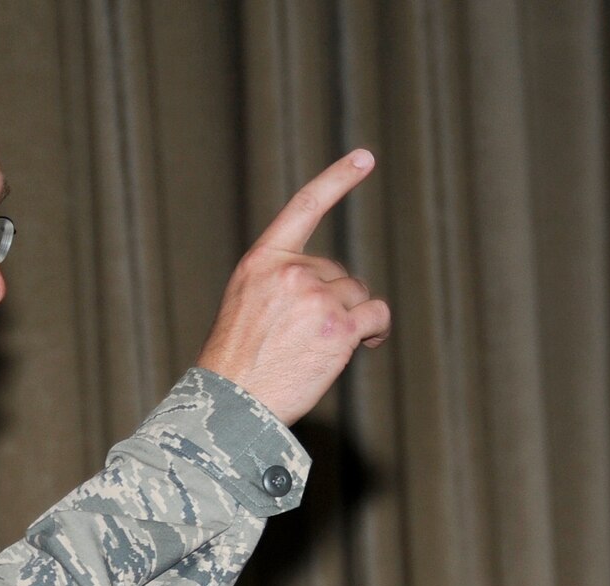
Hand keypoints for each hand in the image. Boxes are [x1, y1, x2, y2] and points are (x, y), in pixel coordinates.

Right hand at [195, 149, 390, 424]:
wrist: (232, 404)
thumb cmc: (238, 363)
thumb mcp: (246, 305)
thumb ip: (280, 283)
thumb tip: (331, 286)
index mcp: (263, 261)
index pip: (305, 207)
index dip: (338, 179)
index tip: (366, 157)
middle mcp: (291, 271)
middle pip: (338, 273)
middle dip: (334, 301)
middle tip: (311, 336)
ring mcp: (317, 298)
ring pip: (358, 295)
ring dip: (354, 318)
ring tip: (328, 347)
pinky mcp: (340, 327)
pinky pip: (376, 314)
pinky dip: (376, 328)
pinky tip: (367, 343)